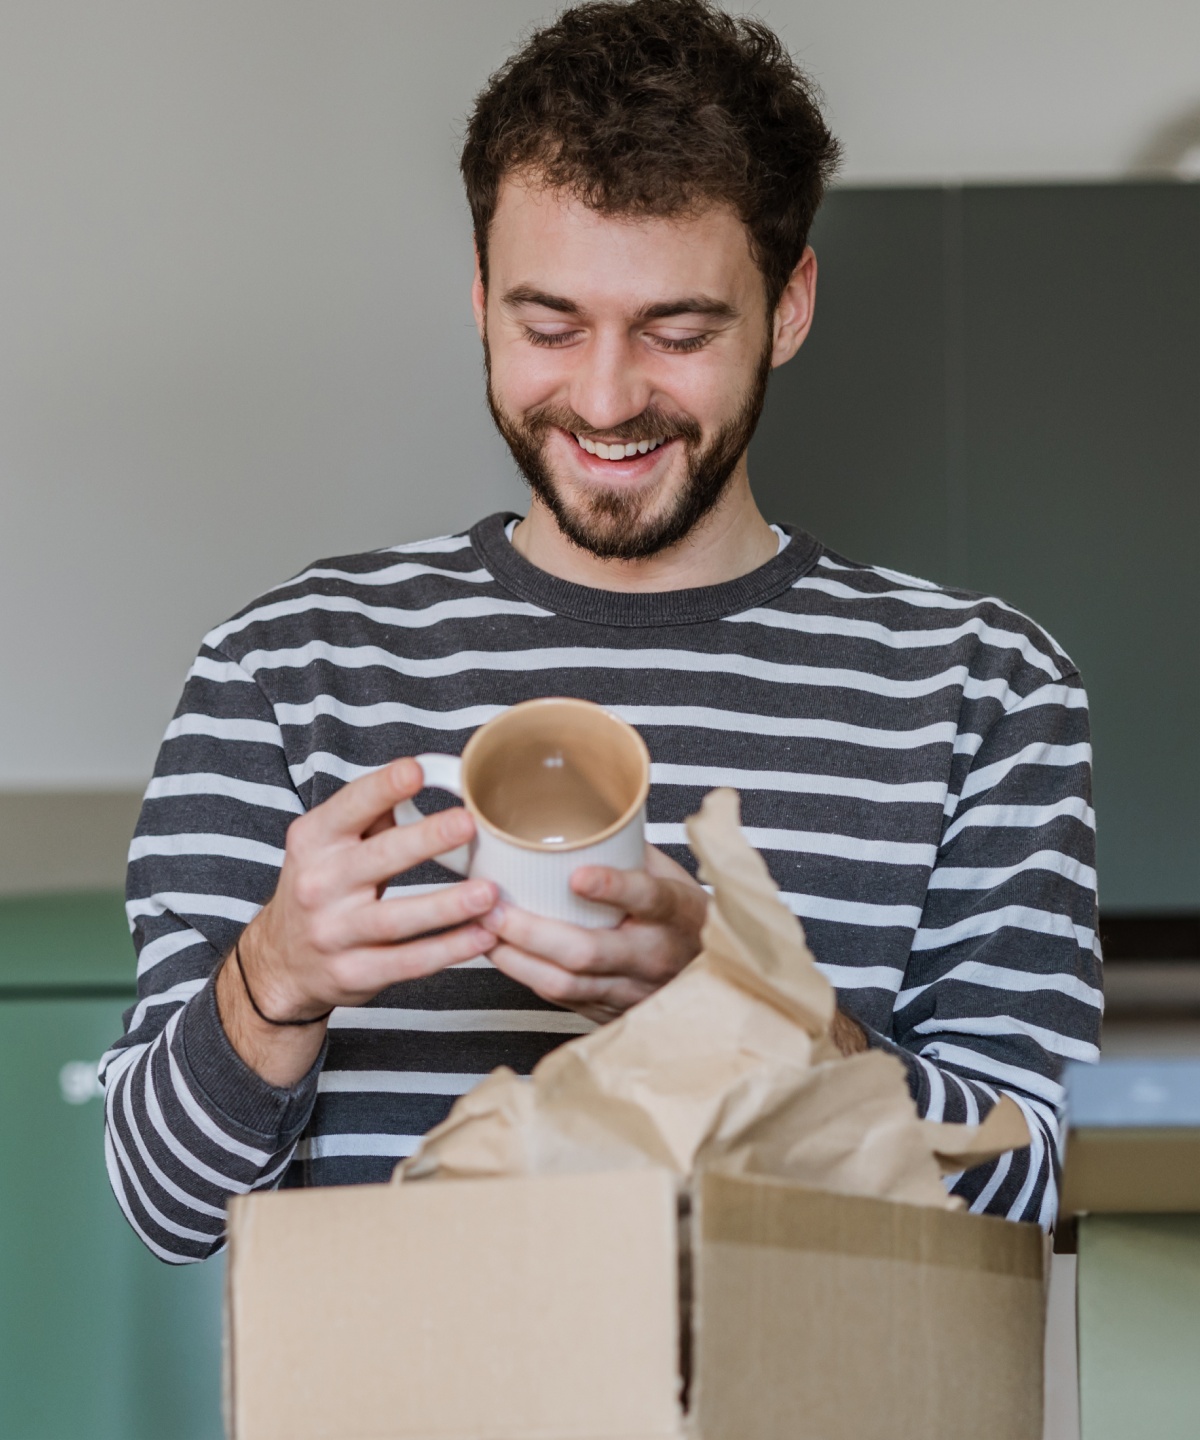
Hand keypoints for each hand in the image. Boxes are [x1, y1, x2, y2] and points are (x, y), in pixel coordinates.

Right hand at [216, 759, 498, 1083]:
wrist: (282, 962)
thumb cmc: (321, 888)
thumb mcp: (328, 845)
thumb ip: (372, 815)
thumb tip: (431, 777)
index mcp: (314, 841)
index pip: (349, 808)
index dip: (382, 788)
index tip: (416, 771)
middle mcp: (319, 885)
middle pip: (377, 859)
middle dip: (424, 840)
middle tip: (467, 824)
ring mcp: (334, 933)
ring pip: (395, 919)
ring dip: (446, 906)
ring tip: (488, 892)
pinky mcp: (354, 973)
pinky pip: (407, 963)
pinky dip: (448, 950)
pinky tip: (482, 935)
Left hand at [479, 845, 708, 1023]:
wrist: (715, 976)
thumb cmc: (685, 916)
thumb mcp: (671, 876)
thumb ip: (628, 851)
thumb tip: (578, 815)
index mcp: (676, 912)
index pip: (649, 897)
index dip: (613, 886)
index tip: (578, 875)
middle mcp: (654, 956)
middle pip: (587, 951)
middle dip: (532, 932)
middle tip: (496, 908)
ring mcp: (633, 991)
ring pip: (566, 983)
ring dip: (518, 959)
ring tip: (486, 931)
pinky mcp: (614, 1013)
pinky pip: (563, 1000)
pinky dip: (528, 976)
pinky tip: (505, 955)